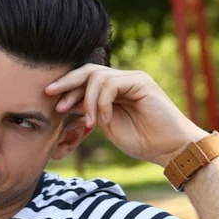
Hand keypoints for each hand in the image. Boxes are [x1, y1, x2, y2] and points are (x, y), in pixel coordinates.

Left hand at [46, 64, 209, 166]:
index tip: (49, 100)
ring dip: (86, 100)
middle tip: (50, 93)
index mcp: (113, 89)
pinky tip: (103, 121)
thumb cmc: (141, 140)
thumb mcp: (106, 125)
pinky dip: (101, 103)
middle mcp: (122, 80)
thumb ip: (89, 111)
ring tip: (87, 123)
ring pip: (97, 76)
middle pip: (88, 70)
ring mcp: (133, 79)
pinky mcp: (141, 82)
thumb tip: (65, 104)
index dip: (66, 88)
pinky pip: (110, 84)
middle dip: (66, 81)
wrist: (169, 148)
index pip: (85, 79)